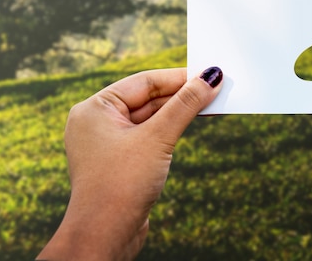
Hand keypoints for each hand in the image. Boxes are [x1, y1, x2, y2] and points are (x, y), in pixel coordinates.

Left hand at [37, 66, 222, 260]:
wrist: (104, 238)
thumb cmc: (121, 185)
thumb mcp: (158, 137)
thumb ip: (185, 105)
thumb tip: (211, 77)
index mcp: (95, 109)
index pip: (144, 82)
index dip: (179, 77)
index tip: (209, 73)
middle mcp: (98, 122)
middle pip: (149, 97)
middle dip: (182, 94)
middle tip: (216, 87)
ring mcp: (109, 142)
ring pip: (152, 116)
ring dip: (180, 111)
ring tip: (212, 102)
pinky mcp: (122, 160)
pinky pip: (151, 134)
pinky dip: (172, 128)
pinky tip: (193, 123)